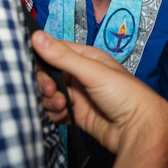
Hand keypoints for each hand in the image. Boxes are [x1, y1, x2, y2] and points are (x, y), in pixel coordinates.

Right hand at [32, 31, 167, 167]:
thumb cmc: (126, 95)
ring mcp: (79, 95)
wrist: (137, 130)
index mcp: (88, 58)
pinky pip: (55, 110)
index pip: (57, 50)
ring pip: (50, 93)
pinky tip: (62, 114)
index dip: (42, 55)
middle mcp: (82, 75)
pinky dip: (54, 113)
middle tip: (50, 89)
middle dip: (45, 81)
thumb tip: (37, 37)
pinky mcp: (77, 113)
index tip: (30, 61)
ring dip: (49, 98)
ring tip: (60, 103)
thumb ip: (63, 57)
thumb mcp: (92, 71)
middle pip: (50, 74)